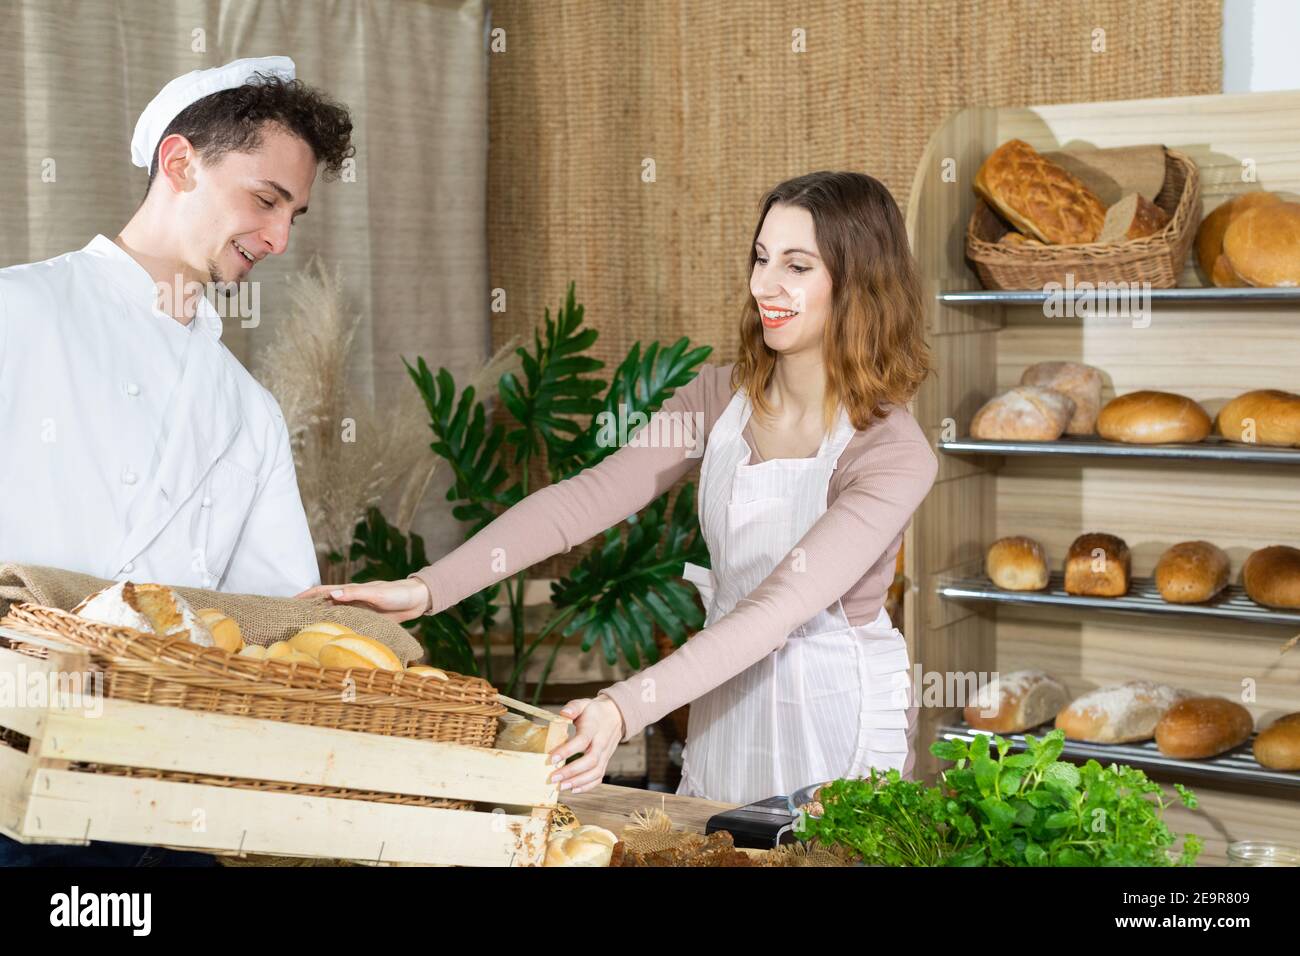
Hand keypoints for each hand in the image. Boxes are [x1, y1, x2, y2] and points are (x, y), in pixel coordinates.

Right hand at [293, 578, 430, 622]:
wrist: (416, 600)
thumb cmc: (397, 593)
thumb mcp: (376, 593)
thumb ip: (355, 593)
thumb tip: (332, 594)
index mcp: (349, 591)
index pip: (321, 592)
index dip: (304, 596)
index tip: (287, 602)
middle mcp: (350, 600)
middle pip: (323, 604)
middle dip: (305, 609)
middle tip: (288, 620)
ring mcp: (356, 610)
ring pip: (332, 615)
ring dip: (318, 621)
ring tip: (301, 632)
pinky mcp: (365, 620)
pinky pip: (345, 624)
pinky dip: (334, 629)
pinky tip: (328, 638)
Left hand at [547, 697, 625, 794]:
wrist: (616, 715)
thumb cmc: (595, 711)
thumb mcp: (583, 703)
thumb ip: (573, 707)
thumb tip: (563, 714)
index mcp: (594, 728)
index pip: (582, 741)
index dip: (567, 751)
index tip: (551, 758)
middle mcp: (601, 743)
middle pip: (590, 761)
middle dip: (571, 771)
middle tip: (553, 777)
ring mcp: (605, 754)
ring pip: (595, 772)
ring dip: (578, 782)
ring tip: (561, 786)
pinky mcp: (605, 761)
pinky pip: (599, 777)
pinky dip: (587, 786)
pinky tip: (573, 789)